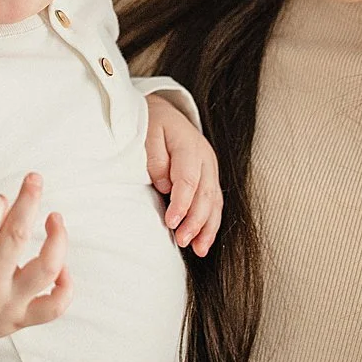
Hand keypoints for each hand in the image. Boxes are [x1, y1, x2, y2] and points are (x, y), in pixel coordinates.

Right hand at [0, 173, 70, 361]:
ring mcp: (6, 303)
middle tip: (34, 181)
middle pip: (17, 236)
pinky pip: (54, 306)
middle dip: (29, 200)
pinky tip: (61, 268)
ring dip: (57, 239)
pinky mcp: (19, 319)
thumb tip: (6, 202)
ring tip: (55, 219)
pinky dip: (65, 286)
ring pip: (45, 269)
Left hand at [146, 92, 221, 255]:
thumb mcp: (147, 132)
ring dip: (207, 228)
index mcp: (189, 145)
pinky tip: (204, 243)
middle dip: (195, 221)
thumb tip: (164, 186)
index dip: (181, 203)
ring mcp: (210, 169)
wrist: (164, 112)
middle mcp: (205, 158)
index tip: (171, 222)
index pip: (188, 179)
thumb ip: (155, 158)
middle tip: (182, 240)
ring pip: (214, 202)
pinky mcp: (209, 179)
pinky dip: (211, 225)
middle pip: (205, 194)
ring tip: (198, 249)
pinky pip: (214, 204)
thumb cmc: (151, 123)